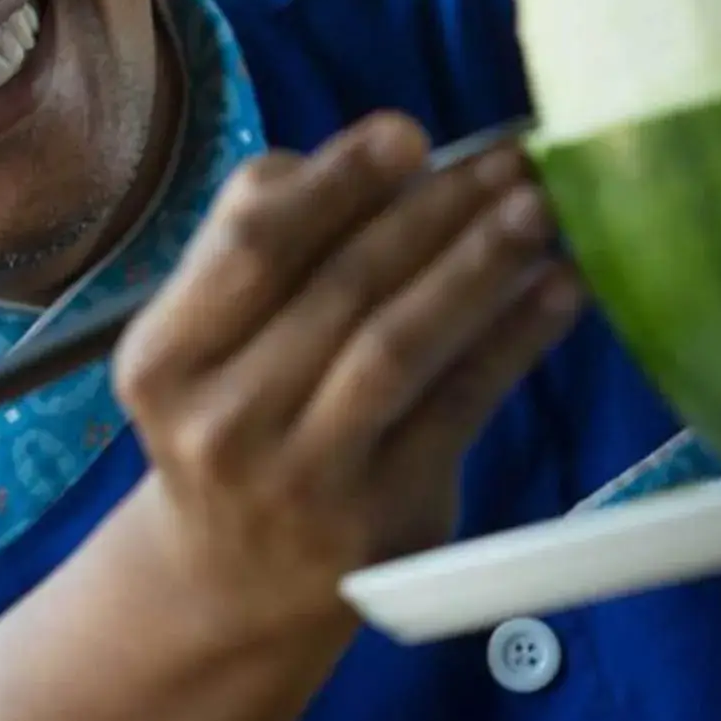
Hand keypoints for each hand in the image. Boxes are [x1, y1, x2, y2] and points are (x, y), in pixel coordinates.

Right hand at [110, 112, 583, 637]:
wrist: (233, 587)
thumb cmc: (233, 424)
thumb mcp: (205, 344)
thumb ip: (269, 247)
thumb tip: (395, 149)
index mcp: (164, 360)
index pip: (252, 245)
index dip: (336, 181)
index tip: (408, 133)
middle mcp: (222, 422)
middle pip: (339, 288)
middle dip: (433, 209)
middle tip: (508, 156)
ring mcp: (303, 478)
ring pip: (399, 345)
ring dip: (479, 265)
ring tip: (538, 208)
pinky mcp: (381, 519)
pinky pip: (458, 408)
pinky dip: (513, 340)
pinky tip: (557, 290)